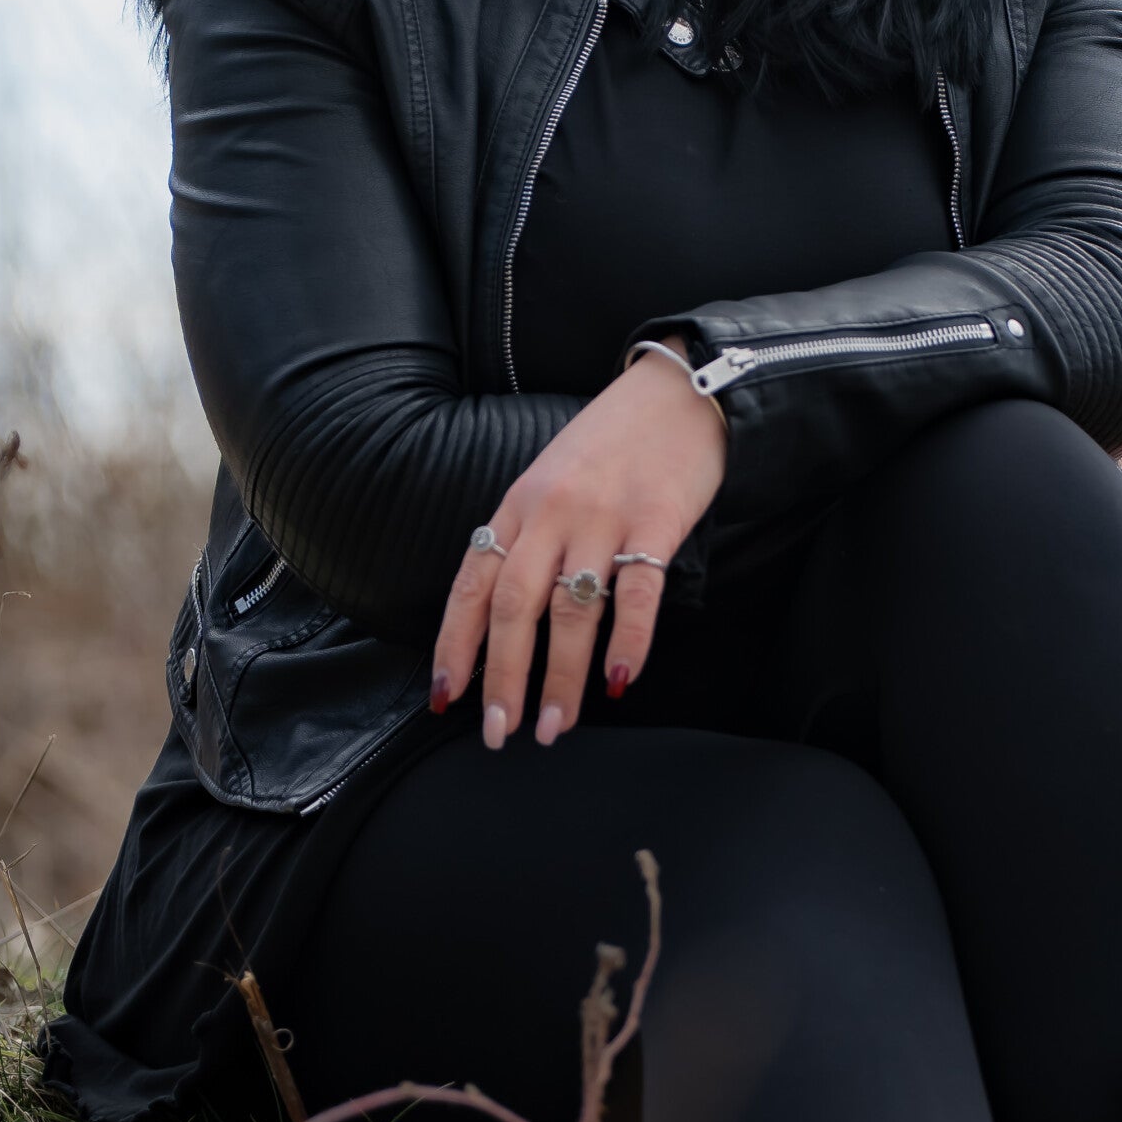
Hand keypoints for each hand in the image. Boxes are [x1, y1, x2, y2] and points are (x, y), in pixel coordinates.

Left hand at [431, 347, 726, 746]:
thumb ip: (528, 537)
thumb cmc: (612, 443)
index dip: (455, 645)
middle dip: (502, 677)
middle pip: (515, 606)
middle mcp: (551, 513)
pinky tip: (619, 681)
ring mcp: (603, 517)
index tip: (446, 697)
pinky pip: (638, 594)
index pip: (473, 584)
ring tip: (555, 724)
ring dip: (561, 676)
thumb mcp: (550, 480)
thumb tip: (506, 616)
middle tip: (498, 732)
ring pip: (571, 610)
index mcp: (518, 506)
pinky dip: (627, 642)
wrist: (676, 389)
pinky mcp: (656, 521)